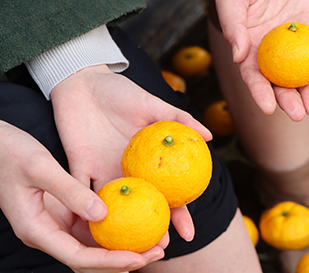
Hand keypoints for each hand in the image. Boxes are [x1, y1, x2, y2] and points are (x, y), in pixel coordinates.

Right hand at [0, 121, 165, 272]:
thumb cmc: (11, 153)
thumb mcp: (41, 167)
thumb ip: (69, 191)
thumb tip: (103, 215)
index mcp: (37, 230)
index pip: (78, 257)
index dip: (109, 261)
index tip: (138, 257)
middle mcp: (48, 233)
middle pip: (89, 259)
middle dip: (123, 260)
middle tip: (157, 249)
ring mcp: (56, 225)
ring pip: (93, 246)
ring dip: (121, 246)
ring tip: (155, 239)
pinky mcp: (64, 213)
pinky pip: (92, 227)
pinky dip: (114, 227)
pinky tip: (137, 218)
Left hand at [51, 65, 210, 243]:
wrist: (83, 81)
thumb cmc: (119, 92)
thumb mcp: (151, 104)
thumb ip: (178, 118)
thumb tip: (209, 135)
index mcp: (146, 161)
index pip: (167, 193)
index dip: (179, 214)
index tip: (188, 233)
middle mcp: (126, 172)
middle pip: (141, 207)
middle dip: (150, 230)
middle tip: (158, 249)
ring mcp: (102, 172)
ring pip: (113, 207)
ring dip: (119, 229)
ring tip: (127, 249)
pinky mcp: (77, 167)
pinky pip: (79, 190)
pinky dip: (82, 208)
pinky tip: (89, 227)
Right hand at [215, 0, 308, 120]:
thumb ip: (233, 26)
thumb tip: (238, 56)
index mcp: (250, 47)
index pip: (254, 76)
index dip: (260, 93)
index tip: (268, 107)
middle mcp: (273, 50)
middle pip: (281, 81)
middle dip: (290, 100)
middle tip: (300, 114)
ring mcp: (294, 41)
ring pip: (303, 72)